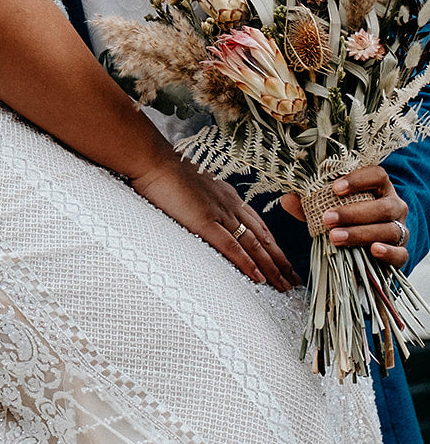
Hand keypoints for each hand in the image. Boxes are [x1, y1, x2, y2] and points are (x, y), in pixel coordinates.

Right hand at [133, 158, 299, 290]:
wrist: (153, 160)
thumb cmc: (165, 170)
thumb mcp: (193, 185)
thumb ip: (204, 199)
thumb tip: (204, 209)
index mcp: (227, 195)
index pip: (258, 224)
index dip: (273, 244)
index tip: (284, 261)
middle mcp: (230, 204)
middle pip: (262, 237)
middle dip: (280, 260)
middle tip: (294, 280)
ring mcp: (219, 213)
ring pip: (253, 244)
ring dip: (271, 267)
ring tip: (284, 285)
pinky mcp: (205, 221)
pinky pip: (232, 247)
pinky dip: (247, 263)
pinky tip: (258, 278)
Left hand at [280, 167, 409, 268]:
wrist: (368, 244)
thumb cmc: (347, 217)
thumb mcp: (328, 207)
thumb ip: (310, 203)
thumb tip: (287, 199)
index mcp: (380, 187)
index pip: (377, 175)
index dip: (358, 179)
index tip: (334, 188)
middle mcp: (395, 205)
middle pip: (382, 206)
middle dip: (353, 213)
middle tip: (327, 219)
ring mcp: (401, 229)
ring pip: (389, 230)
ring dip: (361, 233)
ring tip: (335, 238)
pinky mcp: (402, 252)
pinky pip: (402, 253)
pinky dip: (388, 253)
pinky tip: (373, 251)